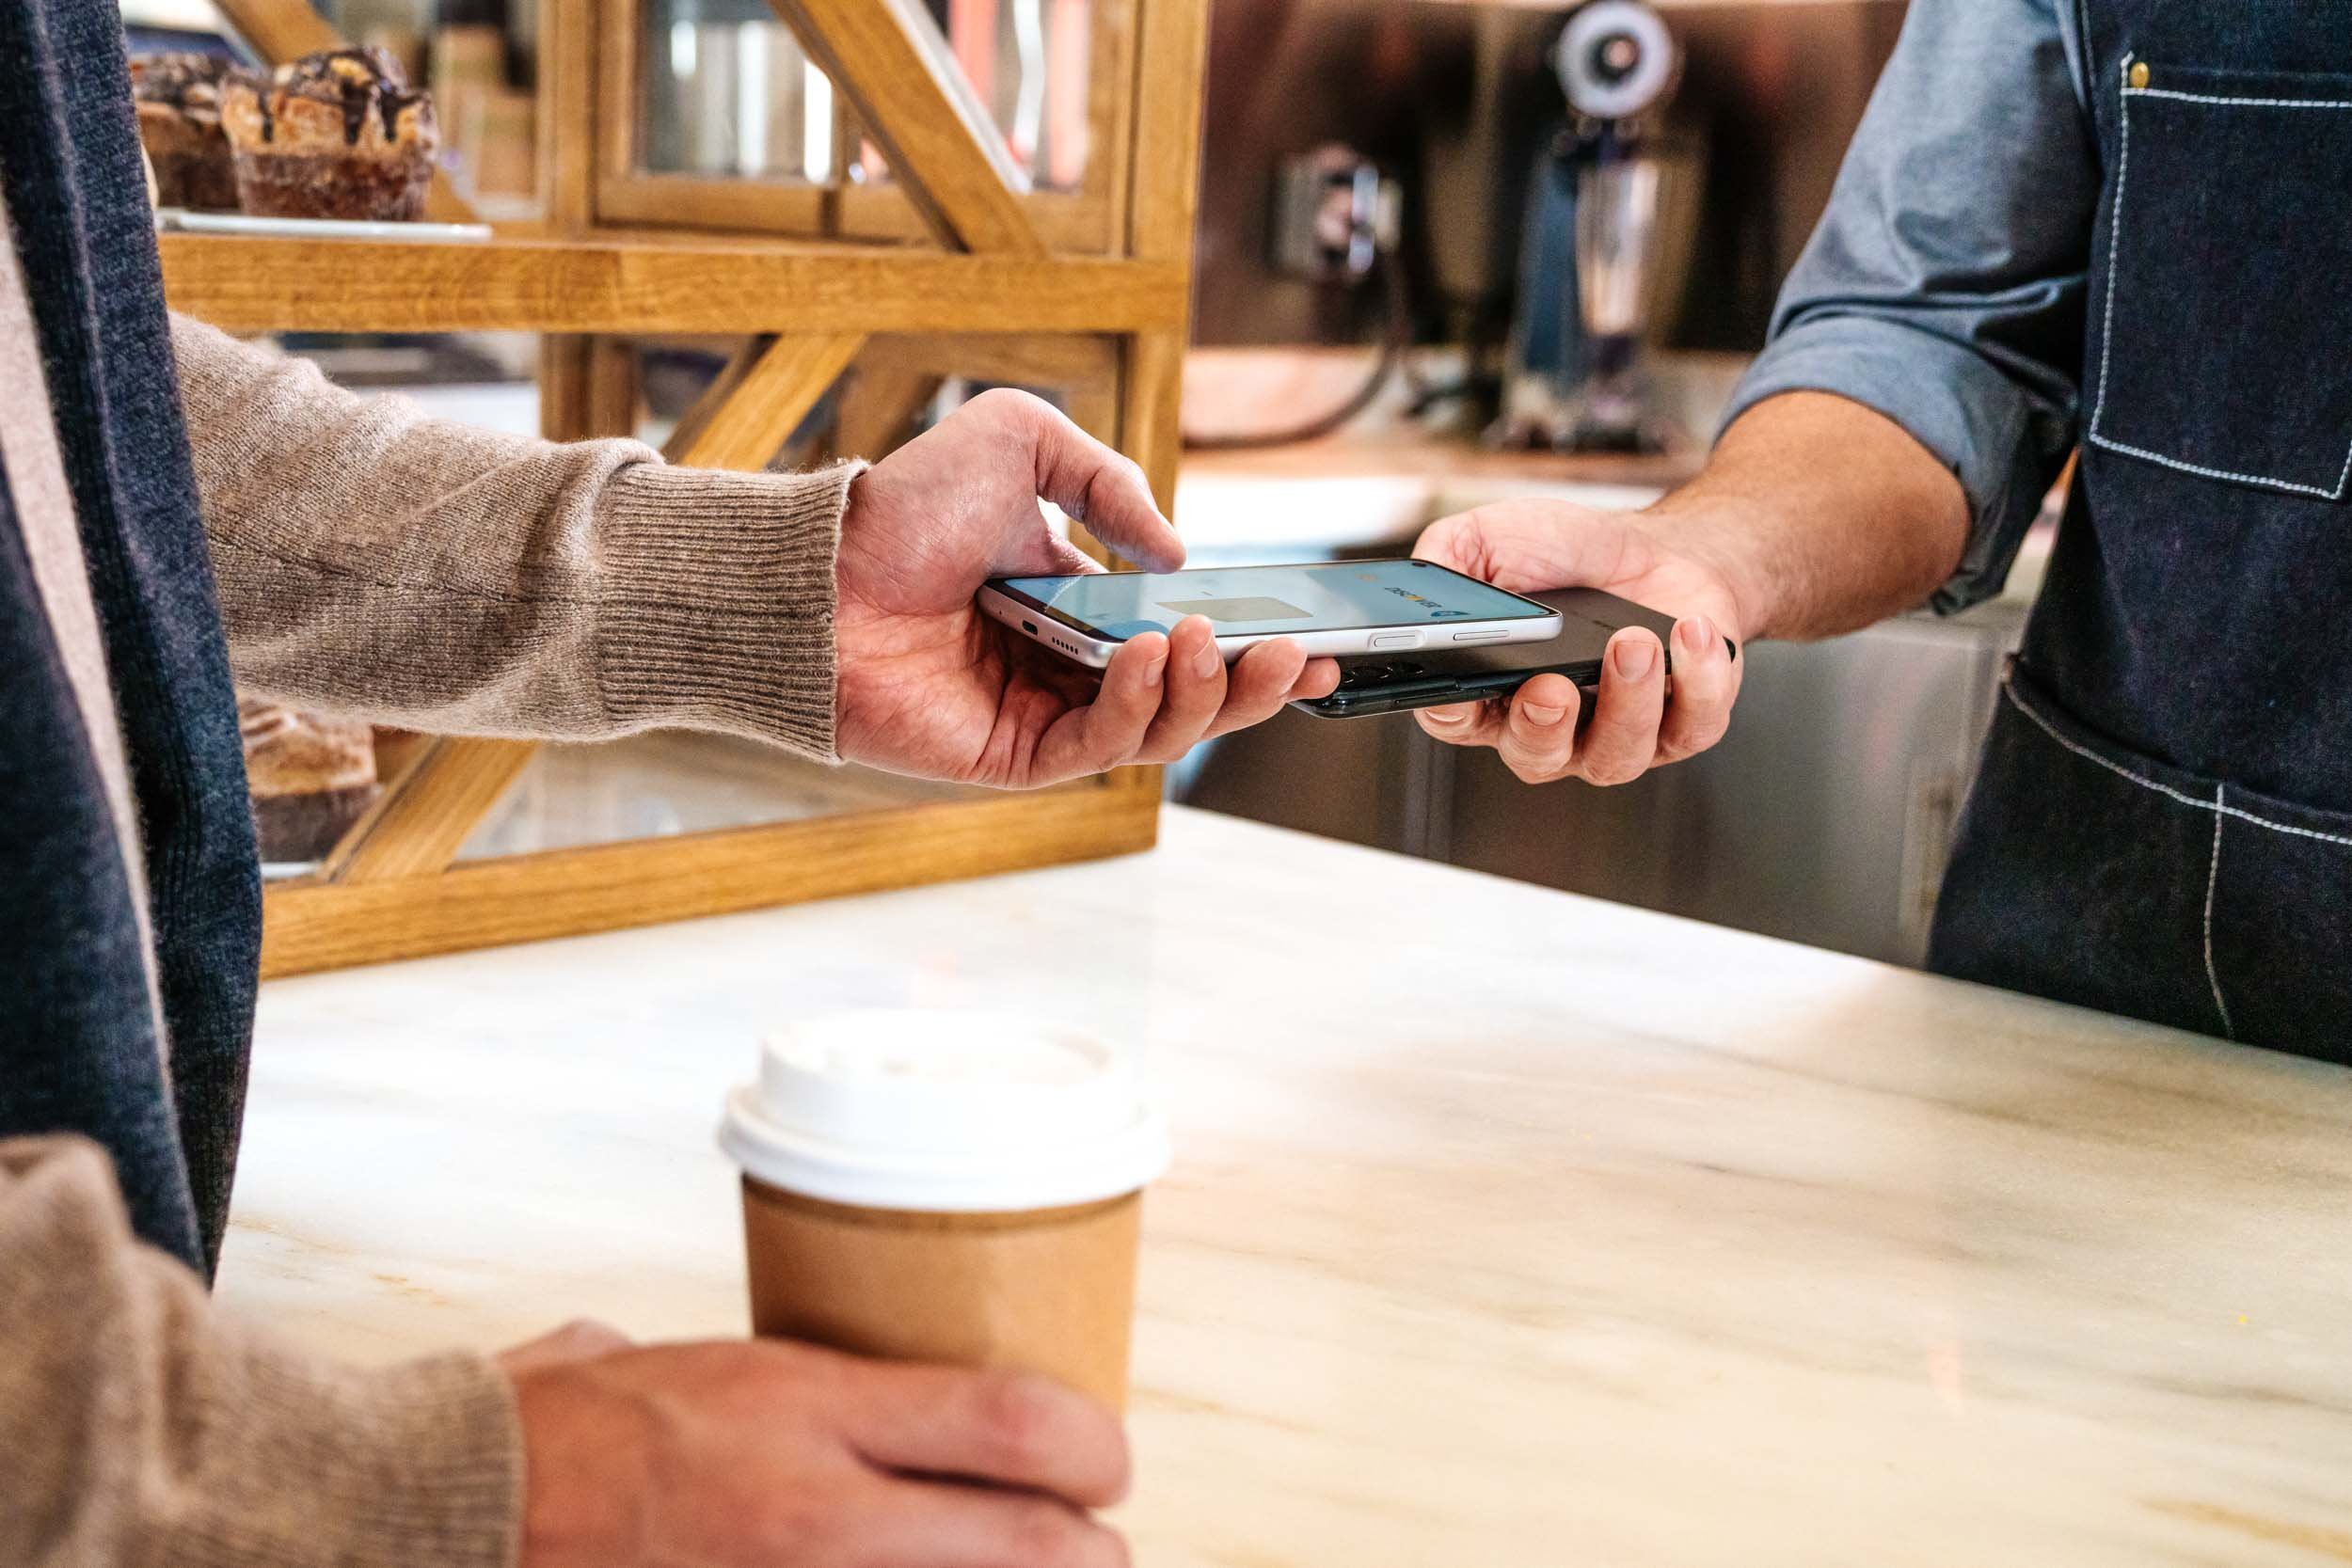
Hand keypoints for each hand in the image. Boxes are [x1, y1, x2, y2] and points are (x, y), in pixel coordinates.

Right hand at [500, 1322, 1130, 1567]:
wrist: (468, 1512)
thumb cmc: (581, 1426)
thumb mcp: (719, 1361)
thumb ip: (816, 1376)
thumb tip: (892, 1374)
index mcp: (808, 1410)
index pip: (1015, 1422)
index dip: (1095, 1442)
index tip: (1104, 1454)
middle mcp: (819, 1514)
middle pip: (1031, 1545)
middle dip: (1089, 1551)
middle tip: (1092, 1540)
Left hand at [834, 389, 1338, 786]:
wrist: (822, 568)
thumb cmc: (904, 506)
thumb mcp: (1020, 442)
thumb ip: (1108, 482)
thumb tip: (1176, 555)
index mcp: (1080, 607)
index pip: (1183, 638)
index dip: (1249, 642)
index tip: (1308, 634)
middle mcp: (1068, 668)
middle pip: (1189, 698)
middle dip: (1253, 683)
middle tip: (1297, 655)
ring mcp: (1043, 716)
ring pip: (1159, 731)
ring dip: (1202, 691)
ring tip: (1212, 644)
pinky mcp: (1014, 757)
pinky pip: (1100, 746)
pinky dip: (1137, 705)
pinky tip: (1148, 654)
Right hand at [1410, 500, 1744, 785]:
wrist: (1663, 550)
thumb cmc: (1572, 555)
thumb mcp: (1494, 536)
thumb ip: (1448, 556)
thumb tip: (1426, 581)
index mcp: (1490, 690)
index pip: (1455, 718)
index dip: (1453, 710)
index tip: (1460, 693)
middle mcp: (1549, 725)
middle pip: (1532, 754)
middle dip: (1541, 725)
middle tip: (1551, 684)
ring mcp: (1614, 733)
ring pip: (1613, 752)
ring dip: (1625, 698)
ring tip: (1633, 640)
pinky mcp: (1682, 727)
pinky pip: (1691, 725)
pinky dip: (1696, 681)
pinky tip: (1688, 635)